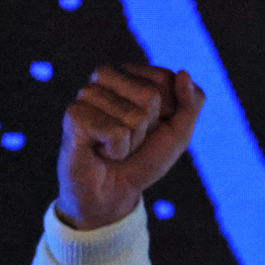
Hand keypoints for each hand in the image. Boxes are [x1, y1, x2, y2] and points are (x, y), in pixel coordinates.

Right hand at [55, 64, 204, 230]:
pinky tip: (100, 151)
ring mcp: (87, 94)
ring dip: (132, 141)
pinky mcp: (74, 115)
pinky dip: (117, 150)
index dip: (168, 112)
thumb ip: (191, 103)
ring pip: (134, 116)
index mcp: (131, 76)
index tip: (152, 127)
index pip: (165, 78)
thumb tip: (183, 73)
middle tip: (131, 139)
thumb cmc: (144, 159)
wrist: (114, 191)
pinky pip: (116, 132)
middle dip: (149, 127)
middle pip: (151, 96)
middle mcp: (105, 78)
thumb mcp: (179, 133)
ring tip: (114, 146)